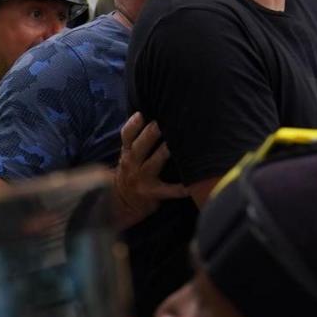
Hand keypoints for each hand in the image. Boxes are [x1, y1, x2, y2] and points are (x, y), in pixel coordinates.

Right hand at [111, 113, 188, 231]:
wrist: (123, 202)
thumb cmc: (132, 172)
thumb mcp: (128, 156)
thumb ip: (137, 139)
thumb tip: (154, 115)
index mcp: (127, 152)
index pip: (127, 135)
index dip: (133, 124)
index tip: (142, 114)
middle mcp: (132, 164)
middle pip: (140, 146)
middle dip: (151, 134)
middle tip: (162, 122)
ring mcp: (142, 179)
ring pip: (153, 164)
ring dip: (163, 153)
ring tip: (175, 144)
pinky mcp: (153, 193)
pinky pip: (169, 190)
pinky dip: (180, 189)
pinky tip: (192, 185)